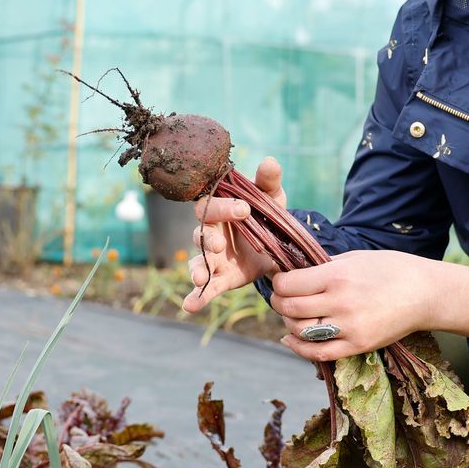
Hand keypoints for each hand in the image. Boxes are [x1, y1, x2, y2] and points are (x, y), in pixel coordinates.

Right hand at [182, 157, 286, 313]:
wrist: (278, 246)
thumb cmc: (267, 215)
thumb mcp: (272, 198)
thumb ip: (269, 181)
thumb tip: (270, 161)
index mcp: (221, 210)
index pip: (212, 205)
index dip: (224, 207)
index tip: (244, 209)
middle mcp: (211, 233)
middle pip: (200, 232)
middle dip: (207, 238)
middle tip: (218, 243)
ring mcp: (213, 258)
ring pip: (198, 261)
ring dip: (197, 269)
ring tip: (198, 278)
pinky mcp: (220, 278)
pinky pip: (205, 288)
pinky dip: (196, 297)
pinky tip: (190, 306)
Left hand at [269, 251, 468, 362]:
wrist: (426, 294)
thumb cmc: (392, 269)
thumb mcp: (356, 257)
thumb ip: (324, 266)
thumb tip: (294, 271)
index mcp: (338, 276)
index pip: (289, 284)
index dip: (278, 281)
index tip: (280, 279)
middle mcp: (340, 303)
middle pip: (289, 308)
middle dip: (278, 301)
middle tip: (280, 296)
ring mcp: (349, 328)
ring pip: (299, 331)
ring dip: (288, 323)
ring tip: (292, 314)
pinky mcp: (357, 346)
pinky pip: (318, 353)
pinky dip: (298, 348)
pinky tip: (291, 339)